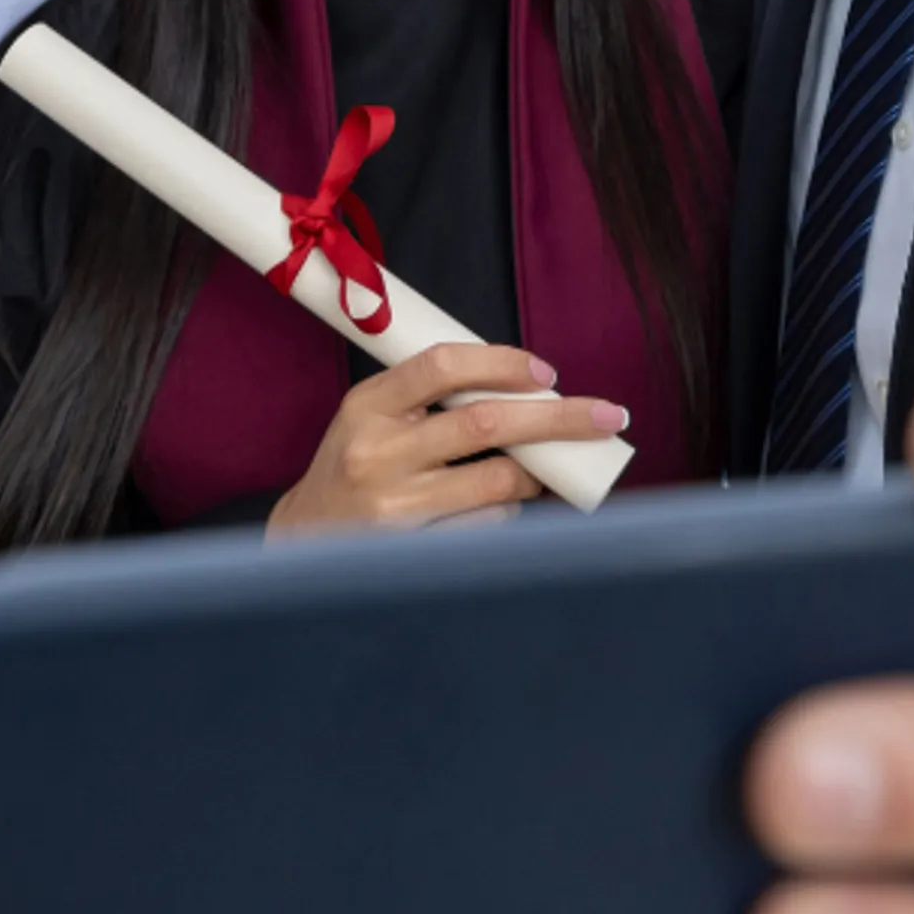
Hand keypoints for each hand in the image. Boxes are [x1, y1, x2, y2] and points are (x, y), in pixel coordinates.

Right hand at [266, 344, 628, 537]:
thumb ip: (432, 397)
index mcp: (367, 404)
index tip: (547, 372)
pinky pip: (486, 527)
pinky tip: (505, 510)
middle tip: (609, 416)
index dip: (503, 363)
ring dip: (537, 474)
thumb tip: (529, 388)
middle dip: (560, 417)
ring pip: (496, 482)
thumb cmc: (355, 466)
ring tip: (548, 471)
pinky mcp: (413, 549)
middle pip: (486, 423)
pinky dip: (508, 515)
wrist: (303, 540)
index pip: (442, 365)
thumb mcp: (372, 416)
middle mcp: (377, 452)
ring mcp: (394, 506)